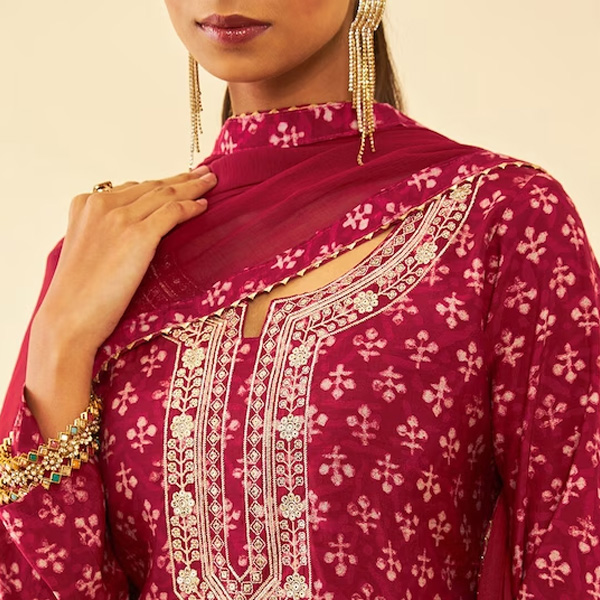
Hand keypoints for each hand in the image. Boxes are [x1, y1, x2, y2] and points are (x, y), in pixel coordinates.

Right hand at [33, 166, 215, 353]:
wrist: (69, 318)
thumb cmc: (79, 294)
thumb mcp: (88, 249)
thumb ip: (107, 230)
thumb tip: (138, 224)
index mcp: (85, 204)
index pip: (134, 188)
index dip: (161, 183)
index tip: (179, 179)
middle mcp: (102, 204)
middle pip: (152, 186)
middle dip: (182, 178)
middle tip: (205, 173)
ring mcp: (120, 218)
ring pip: (166, 194)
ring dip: (192, 187)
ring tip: (211, 182)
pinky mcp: (138, 235)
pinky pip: (173, 212)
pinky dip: (191, 207)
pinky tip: (204, 206)